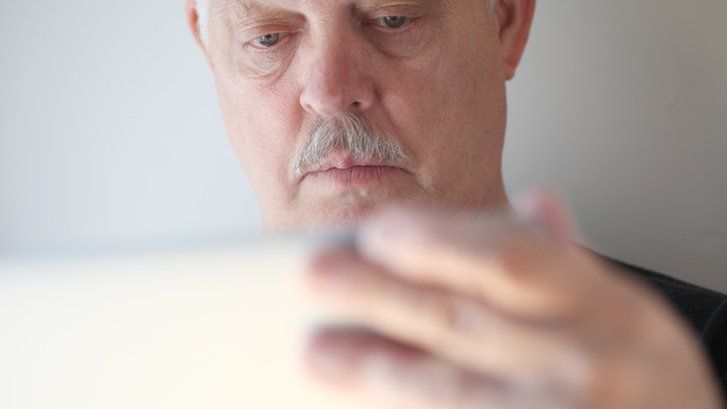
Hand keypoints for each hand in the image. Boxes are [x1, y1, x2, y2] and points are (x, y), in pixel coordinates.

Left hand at [301, 193, 722, 408]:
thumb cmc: (656, 394)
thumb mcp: (631, 317)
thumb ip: (573, 264)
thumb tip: (534, 201)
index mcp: (609, 308)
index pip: (512, 257)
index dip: (440, 242)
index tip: (381, 232)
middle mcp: (590, 359)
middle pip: (463, 318)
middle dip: (380, 295)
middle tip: (317, 275)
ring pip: (450, 386)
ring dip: (377, 367)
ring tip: (321, 353)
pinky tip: (370, 402)